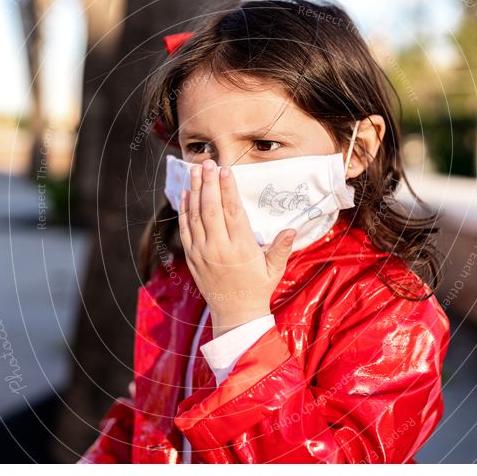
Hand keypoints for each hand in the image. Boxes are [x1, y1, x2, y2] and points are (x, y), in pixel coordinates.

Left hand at [178, 159, 295, 337]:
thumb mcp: (274, 269)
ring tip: (196, 170)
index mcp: (240, 248)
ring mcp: (202, 252)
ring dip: (195, 191)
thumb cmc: (258, 288)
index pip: (232, 212)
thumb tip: (292, 229)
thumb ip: (282, 248)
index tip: (226, 170)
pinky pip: (186, 229)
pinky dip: (185, 210)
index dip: (228, 189)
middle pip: (211, 209)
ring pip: (196, 216)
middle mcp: (218, 248)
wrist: (234, 313)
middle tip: (208, 162)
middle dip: (209, 183)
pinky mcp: (192, 257)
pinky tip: (187, 193)